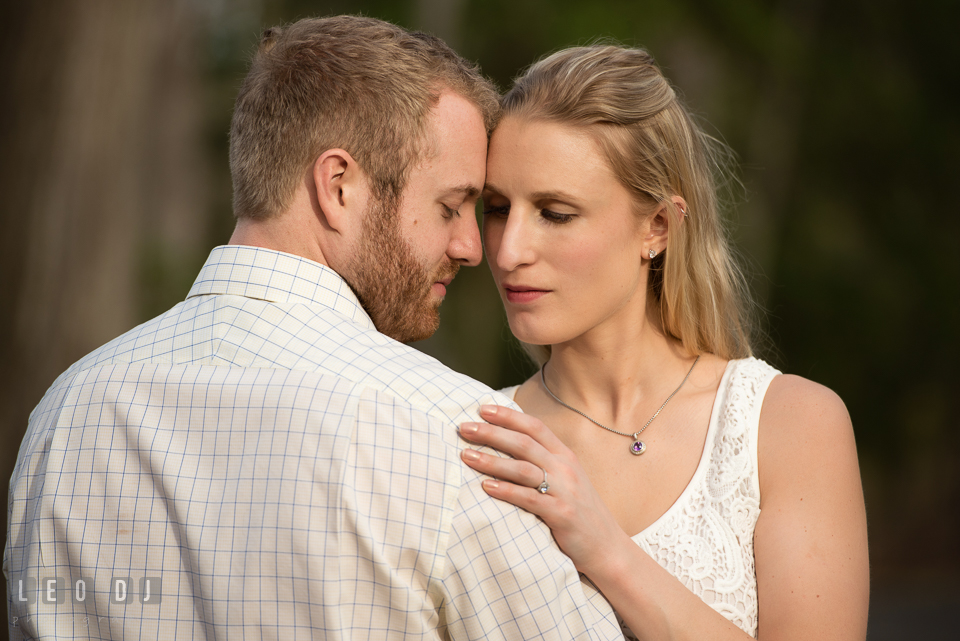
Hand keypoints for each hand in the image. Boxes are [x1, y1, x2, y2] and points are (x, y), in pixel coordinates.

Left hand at [459, 405, 629, 575]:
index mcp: (565, 455)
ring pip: (523, 468)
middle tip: (464, 428)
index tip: (482, 409)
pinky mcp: (561, 514)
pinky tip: (485, 486)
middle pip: (524, 443)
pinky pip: (528, 498)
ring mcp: (565, 490)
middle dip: (491, 433)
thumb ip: (543, 462)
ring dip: (492, 461)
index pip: (534, 426)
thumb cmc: (579, 511)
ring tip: (466, 456)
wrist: (607, 547)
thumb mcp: (566, 479)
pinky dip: (505, 490)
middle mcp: (566, 468)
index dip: (508, 416)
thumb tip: (508, 445)